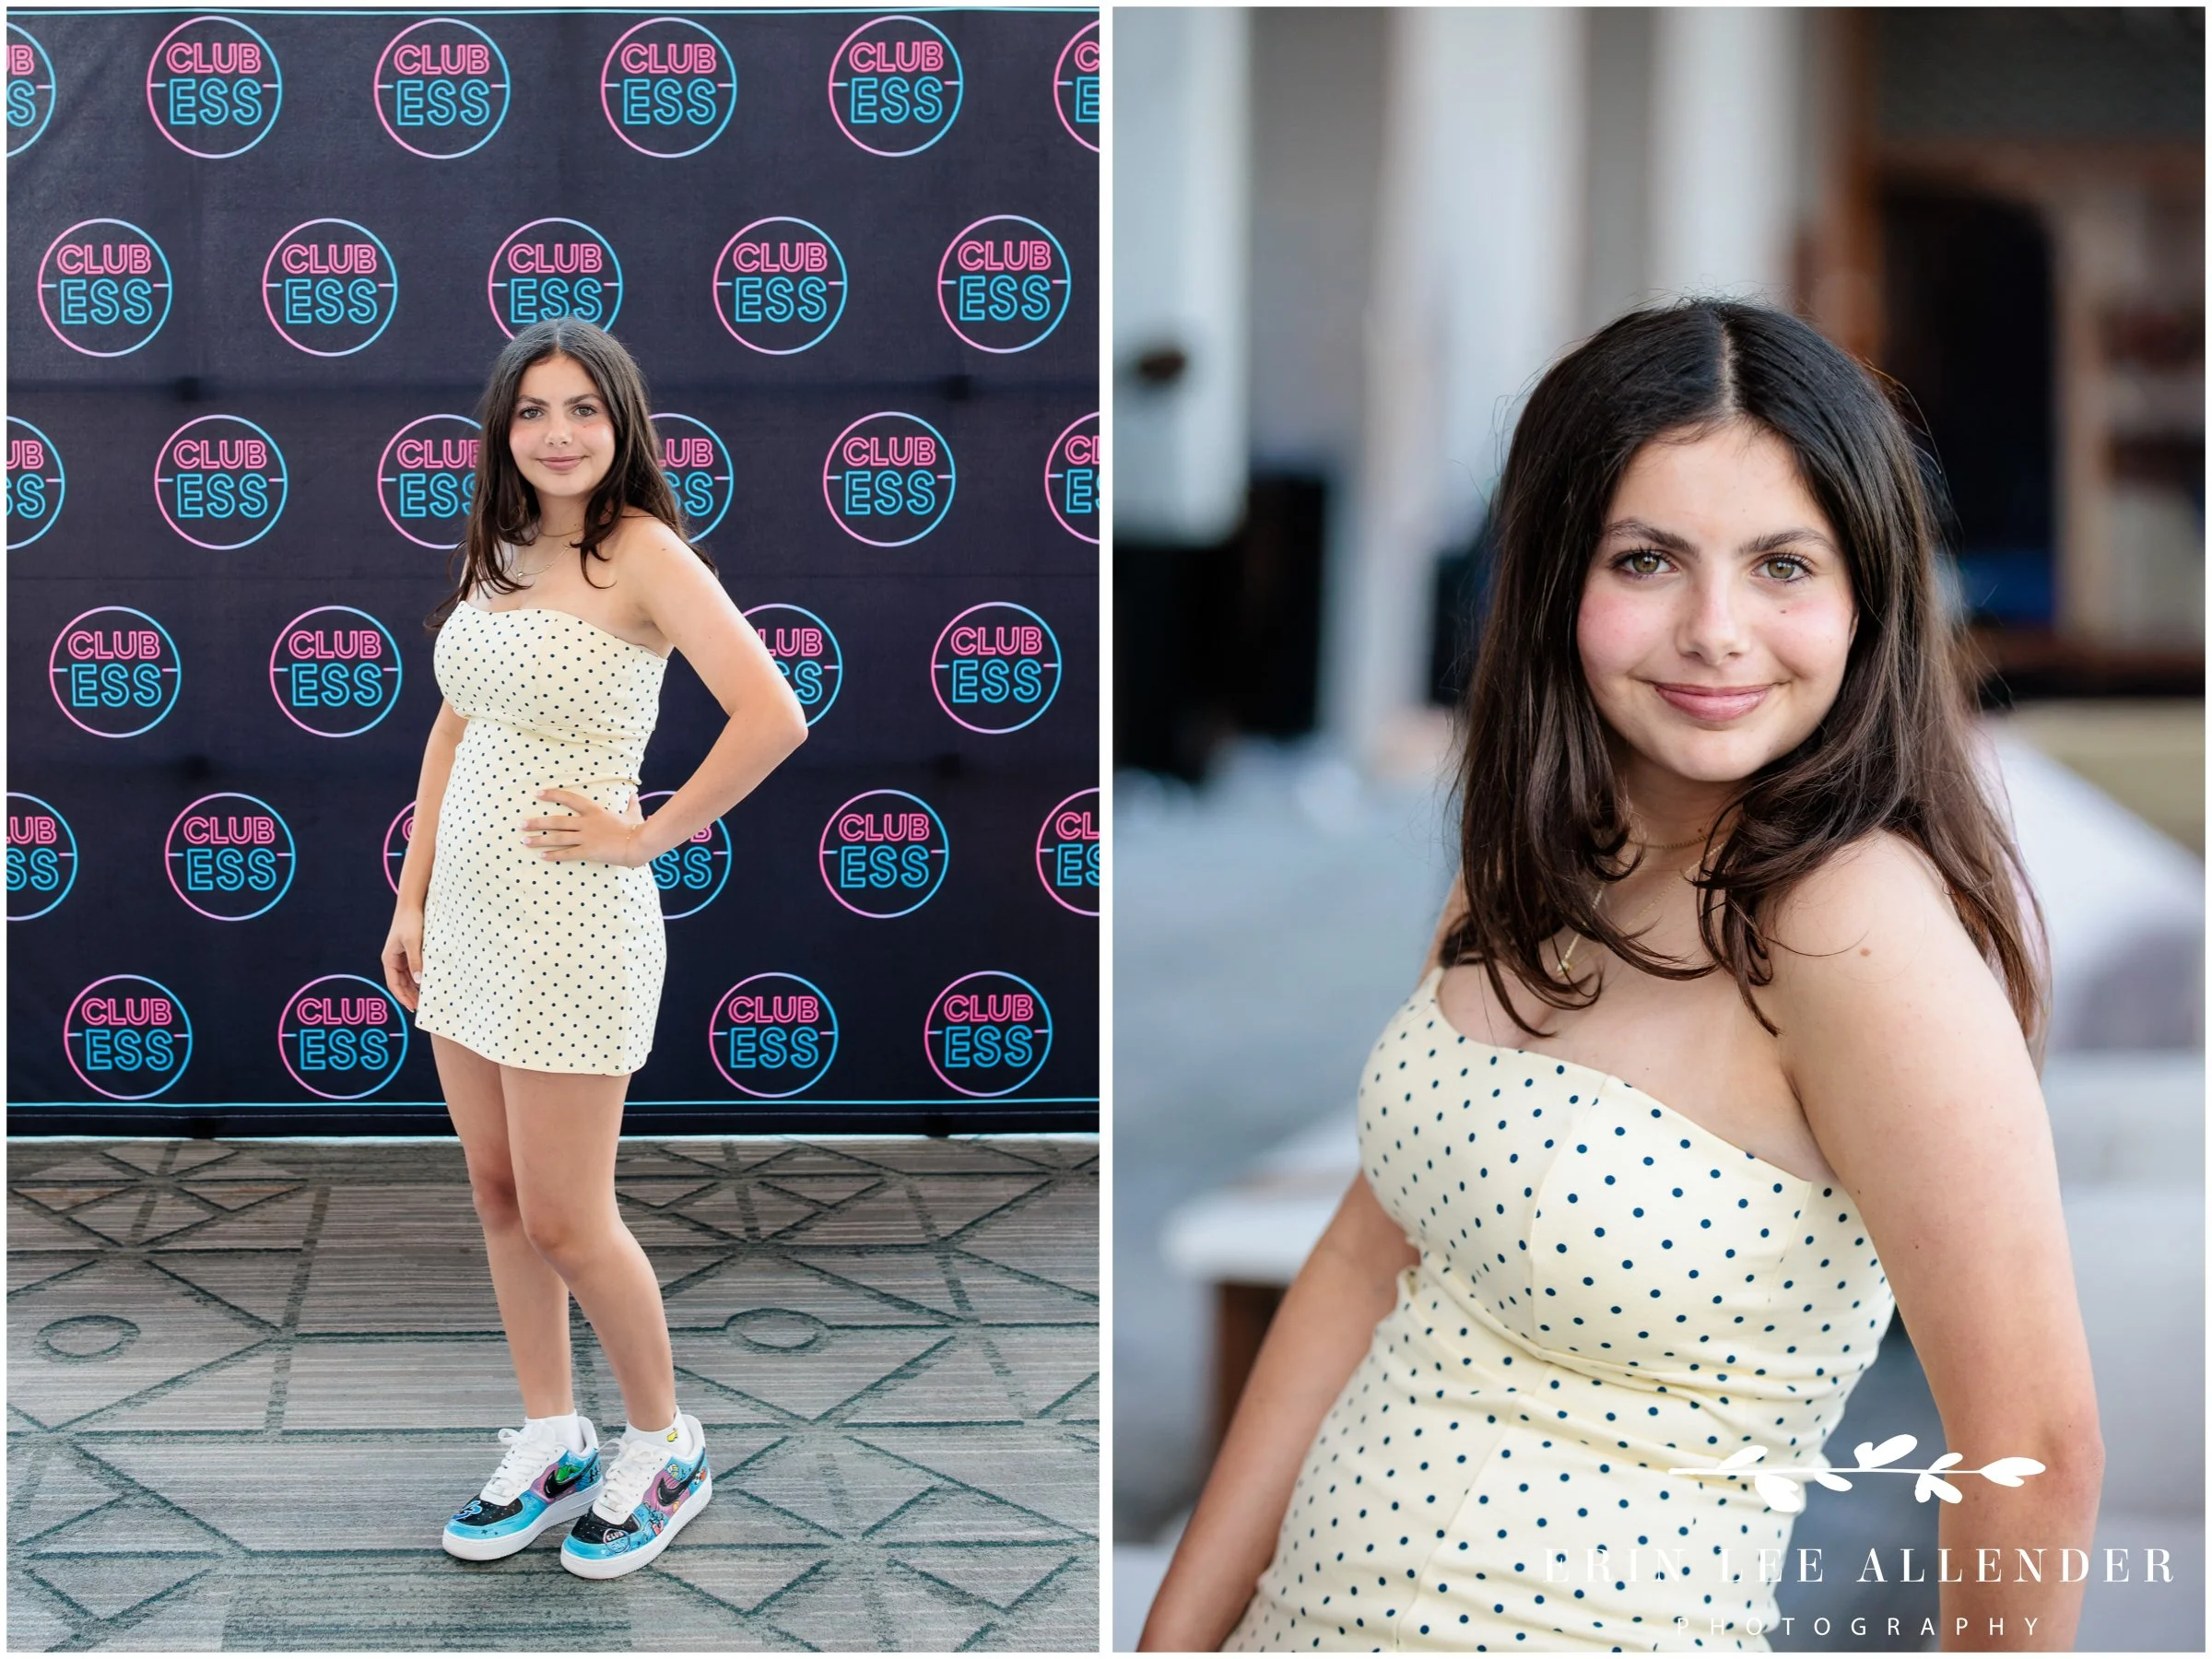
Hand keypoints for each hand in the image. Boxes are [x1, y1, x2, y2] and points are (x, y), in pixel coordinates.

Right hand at [382, 906, 423, 1011]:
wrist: (412, 904)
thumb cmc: (410, 922)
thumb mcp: (413, 942)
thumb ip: (415, 961)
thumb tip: (418, 980)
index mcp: (389, 959)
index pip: (394, 984)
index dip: (403, 997)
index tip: (413, 1008)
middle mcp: (394, 960)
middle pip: (401, 983)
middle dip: (410, 996)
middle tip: (422, 1007)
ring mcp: (402, 956)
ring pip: (408, 978)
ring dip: (415, 988)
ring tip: (426, 999)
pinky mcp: (410, 951)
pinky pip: (413, 969)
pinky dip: (419, 978)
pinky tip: (428, 983)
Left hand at [522, 787, 648, 866]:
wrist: (638, 844)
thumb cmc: (636, 829)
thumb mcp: (633, 814)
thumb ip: (631, 805)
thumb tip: (634, 796)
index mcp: (595, 811)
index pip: (570, 799)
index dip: (554, 795)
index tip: (538, 794)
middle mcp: (586, 823)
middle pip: (557, 822)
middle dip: (537, 822)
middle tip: (521, 824)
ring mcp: (586, 837)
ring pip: (557, 838)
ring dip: (539, 839)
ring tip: (524, 841)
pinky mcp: (588, 851)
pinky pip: (567, 854)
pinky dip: (553, 855)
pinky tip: (541, 856)